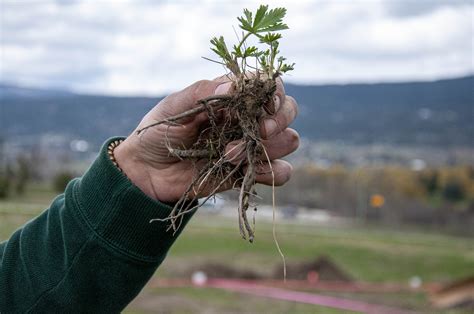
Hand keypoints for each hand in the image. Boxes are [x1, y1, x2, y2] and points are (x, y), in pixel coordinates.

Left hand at [114, 76, 298, 201]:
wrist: (147, 172)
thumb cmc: (158, 132)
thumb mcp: (173, 108)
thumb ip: (201, 93)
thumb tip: (233, 85)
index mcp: (231, 98)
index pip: (268, 85)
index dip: (275, 91)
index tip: (264, 103)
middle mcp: (246, 119)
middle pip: (288, 111)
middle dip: (280, 118)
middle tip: (260, 129)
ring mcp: (249, 146)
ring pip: (288, 140)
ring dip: (267, 148)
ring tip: (230, 154)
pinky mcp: (248, 172)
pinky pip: (280, 172)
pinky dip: (274, 172)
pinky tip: (249, 171)